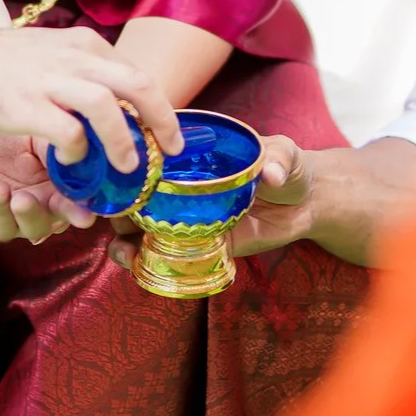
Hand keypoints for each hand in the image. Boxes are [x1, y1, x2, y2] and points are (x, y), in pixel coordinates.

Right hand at [0, 24, 184, 168]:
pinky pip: (68, 133)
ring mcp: (51, 81)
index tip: (166, 132)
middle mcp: (75, 57)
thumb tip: (118, 104)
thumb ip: (85, 71)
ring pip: (106, 106)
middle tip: (170, 149)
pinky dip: (78, 152)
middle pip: (137, 85)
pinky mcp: (27, 106)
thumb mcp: (54, 52)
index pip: (136, 74)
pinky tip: (73, 163)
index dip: (159, 106)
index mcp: (85, 44)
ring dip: (124, 140)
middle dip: (162, 119)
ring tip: (129, 165)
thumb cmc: (3, 62)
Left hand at [0, 130, 94, 242]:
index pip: (68, 209)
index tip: (83, 217)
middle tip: (23, 199)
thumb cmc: (4, 137)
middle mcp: (25, 211)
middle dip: (32, 216)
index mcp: (48, 193)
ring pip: (5, 230)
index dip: (77, 215)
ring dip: (1, 211)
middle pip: (38, 227)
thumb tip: (81, 155)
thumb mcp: (32, 136)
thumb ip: (56, 148)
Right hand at [106, 135, 314, 270]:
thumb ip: (278, 158)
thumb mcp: (284, 154)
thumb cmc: (287, 165)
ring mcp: (184, 213)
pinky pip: (163, 252)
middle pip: (134, 191)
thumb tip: (271, 172)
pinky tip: (139, 266)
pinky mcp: (196, 242)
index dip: (125, 159)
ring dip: (123, 238)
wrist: (304, 204)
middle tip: (116, 223)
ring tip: (125, 253)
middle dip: (115, 206)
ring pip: (139, 224)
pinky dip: (145, 260)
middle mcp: (179, 181)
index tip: (111, 174)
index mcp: (191, 151)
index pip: (149, 149)